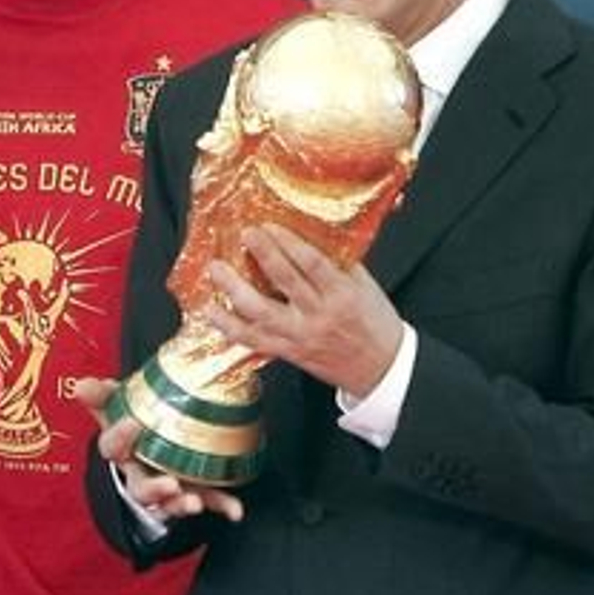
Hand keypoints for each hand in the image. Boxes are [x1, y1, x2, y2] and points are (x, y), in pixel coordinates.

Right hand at [72, 377, 243, 522]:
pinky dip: (221, 505)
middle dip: (155, 489)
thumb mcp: (115, 405)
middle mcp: (140, 473)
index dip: (119, 438)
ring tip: (195, 502)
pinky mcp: (192, 490)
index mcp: (122, 450)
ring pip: (169, 502)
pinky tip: (235, 510)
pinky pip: (208, 500)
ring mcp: (166, 485)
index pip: (111, 447)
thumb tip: (81, 384)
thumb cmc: (132, 423)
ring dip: (181, 503)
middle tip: (169, 484)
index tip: (133, 423)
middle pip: (140, 488)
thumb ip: (102, 395)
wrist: (146, 440)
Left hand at [205, 222, 403, 395]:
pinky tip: (212, 310)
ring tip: (217, 269)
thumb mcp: (365, 287)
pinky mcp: (287, 353)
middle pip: (285, 282)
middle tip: (244, 233)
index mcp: (342, 295)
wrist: (381, 368)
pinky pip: (253, 340)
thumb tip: (311, 232)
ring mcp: (300, 336)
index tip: (270, 226)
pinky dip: (229, 325)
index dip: (289, 243)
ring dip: (234, 290)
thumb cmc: (374, 323)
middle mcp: (319, 315)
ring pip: (261, 313)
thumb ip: (338, 262)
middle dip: (263, 255)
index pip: (312, 264)